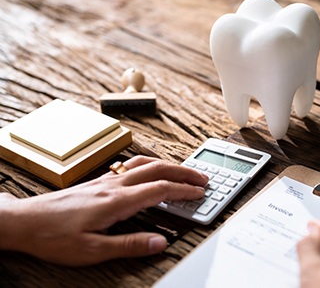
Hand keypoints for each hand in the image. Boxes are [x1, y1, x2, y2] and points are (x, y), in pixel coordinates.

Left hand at [0, 156, 207, 265]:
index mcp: (116, 201)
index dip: (183, 191)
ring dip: (168, 165)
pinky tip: (150, 171)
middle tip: (202, 178)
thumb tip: (160, 242)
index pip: (159, 189)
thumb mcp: (92, 250)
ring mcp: (106, 181)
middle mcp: (113, 185)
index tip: (200, 193)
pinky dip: (151, 165)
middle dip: (183, 172)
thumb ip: (130, 245)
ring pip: (144, 163)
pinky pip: (132, 166)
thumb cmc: (54, 236)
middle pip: (157, 169)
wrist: (23, 222)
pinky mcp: (98, 182)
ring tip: (183, 172)